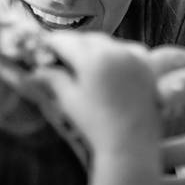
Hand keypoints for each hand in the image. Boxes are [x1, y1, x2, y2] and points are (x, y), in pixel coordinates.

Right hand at [37, 32, 158, 151]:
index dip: (52, 44)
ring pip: (109, 43)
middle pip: (88, 39)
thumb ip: (53, 79)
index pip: (65, 40)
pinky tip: (112, 65)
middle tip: (63, 57)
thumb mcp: (70, 101)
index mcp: (92, 59)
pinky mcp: (148, 68)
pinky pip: (130, 51)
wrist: (131, 145)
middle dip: (74, 45)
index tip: (44, 49)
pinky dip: (119, 54)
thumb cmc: (97, 126)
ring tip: (87, 63)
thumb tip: (36, 70)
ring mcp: (135, 58)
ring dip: (96, 48)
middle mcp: (115, 52)